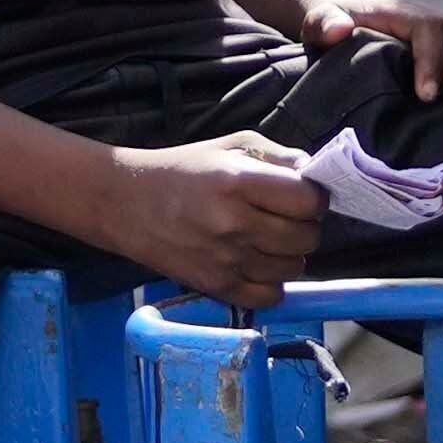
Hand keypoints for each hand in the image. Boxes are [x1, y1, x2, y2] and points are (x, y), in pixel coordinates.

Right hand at [81, 132, 330, 309]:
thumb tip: (317, 176)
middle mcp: (234, 223)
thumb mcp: (231, 146)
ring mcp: (225, 259)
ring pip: (293, 268)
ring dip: (288, 254)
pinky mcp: (214, 286)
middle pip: (306, 238)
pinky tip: (255, 263)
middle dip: (303, 226)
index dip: (314, 198)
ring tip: (265, 239)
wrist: (125, 203)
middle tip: (283, 217)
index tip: (302, 196)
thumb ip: (279, 157)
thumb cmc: (182, 170)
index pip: (309, 202)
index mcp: (239, 181)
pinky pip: (269, 296)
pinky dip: (271, 283)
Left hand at [290, 0, 442, 100]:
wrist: (352, 25)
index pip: (433, 29)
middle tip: (434, 96)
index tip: (426, 96)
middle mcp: (437, 18)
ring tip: (442, 96)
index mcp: (405, 12)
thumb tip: (340, 31)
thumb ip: (324, 24)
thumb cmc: (335, 27)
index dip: (434, 63)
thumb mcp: (319, 23)